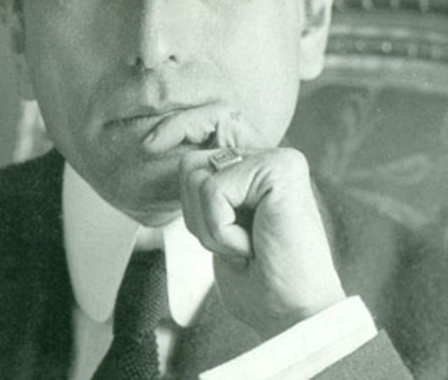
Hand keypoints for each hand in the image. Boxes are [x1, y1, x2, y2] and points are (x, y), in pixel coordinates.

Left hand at [144, 105, 345, 338]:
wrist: (295, 318)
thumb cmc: (261, 286)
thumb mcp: (220, 232)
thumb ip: (209, 195)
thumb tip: (185, 162)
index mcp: (258, 173)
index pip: (204, 137)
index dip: (177, 130)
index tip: (152, 142)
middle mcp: (270, 159)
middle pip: (189, 163)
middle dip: (196, 215)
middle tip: (235, 245)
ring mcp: (278, 159)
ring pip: (196, 175)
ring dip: (210, 226)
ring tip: (248, 246)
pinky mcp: (280, 168)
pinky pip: (213, 190)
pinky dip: (221, 230)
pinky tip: (254, 246)